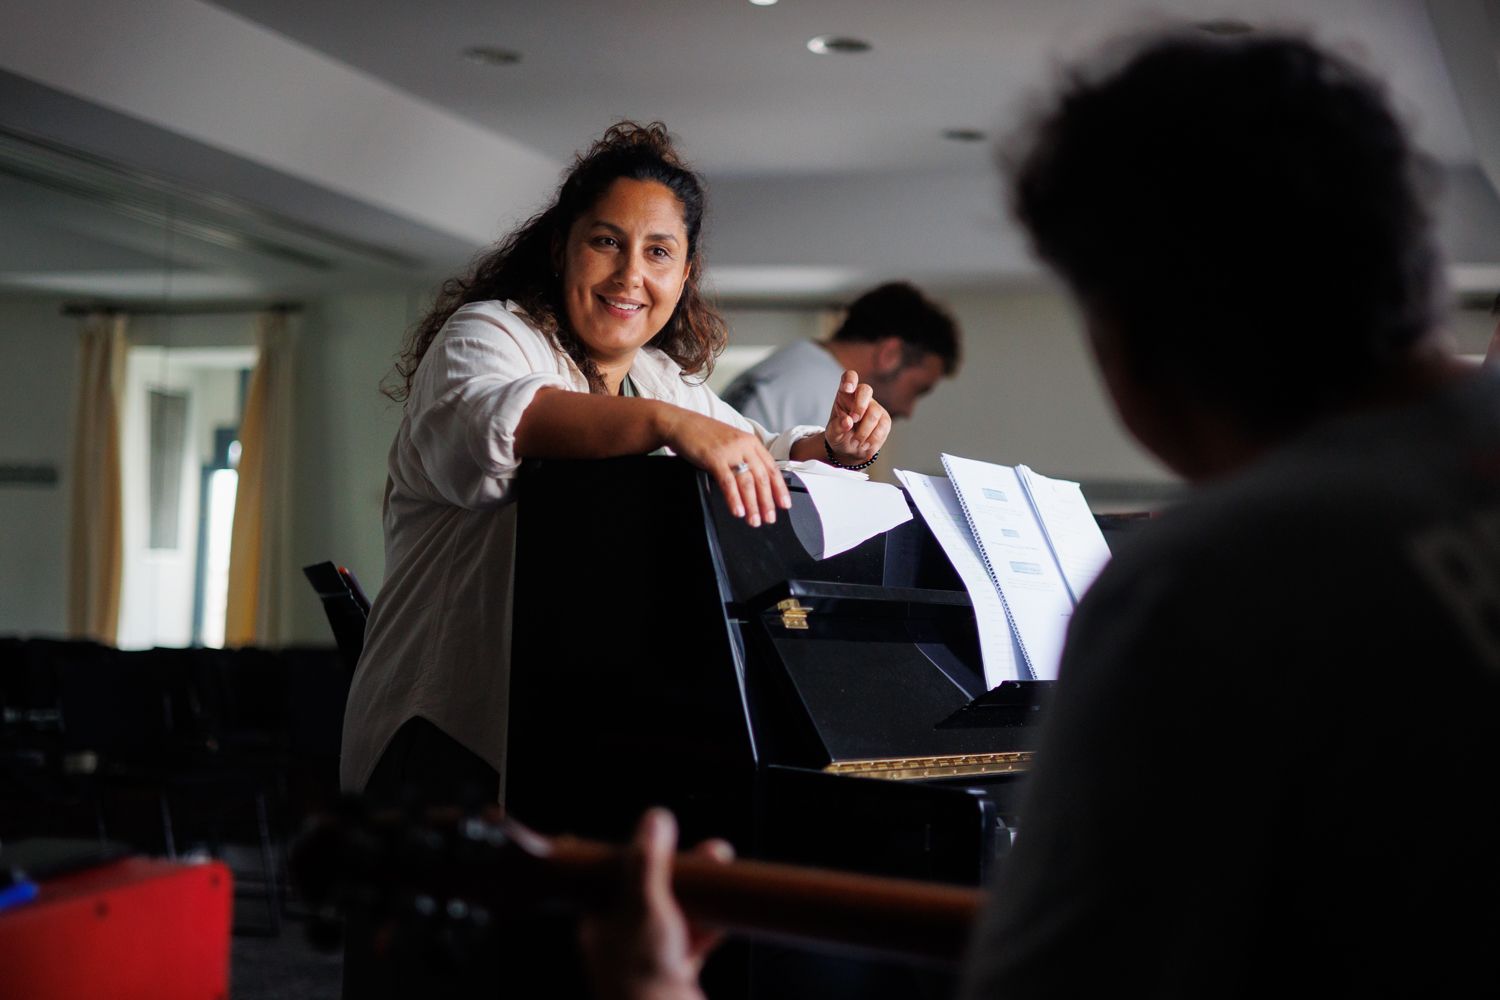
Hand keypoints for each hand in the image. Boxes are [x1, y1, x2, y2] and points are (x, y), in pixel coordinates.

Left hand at [579, 809, 731, 999]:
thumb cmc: (640, 975)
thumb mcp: (644, 905)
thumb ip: (648, 861)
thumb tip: (654, 820)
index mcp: (600, 920)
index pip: (621, 872)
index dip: (648, 851)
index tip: (670, 835)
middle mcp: (621, 937)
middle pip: (654, 889)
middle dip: (685, 869)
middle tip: (710, 852)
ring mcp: (650, 955)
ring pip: (678, 911)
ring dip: (702, 892)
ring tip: (722, 868)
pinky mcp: (676, 971)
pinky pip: (696, 937)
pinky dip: (712, 923)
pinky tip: (726, 911)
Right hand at [659, 408, 790, 525]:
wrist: (681, 423)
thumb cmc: (704, 435)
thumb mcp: (731, 443)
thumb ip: (744, 457)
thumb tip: (754, 483)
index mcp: (751, 442)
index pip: (771, 468)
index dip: (779, 489)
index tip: (784, 504)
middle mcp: (744, 446)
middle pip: (762, 478)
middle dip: (767, 502)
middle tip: (769, 518)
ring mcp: (730, 452)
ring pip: (747, 483)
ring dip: (752, 505)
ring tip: (754, 520)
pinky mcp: (715, 458)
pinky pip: (728, 482)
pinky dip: (734, 499)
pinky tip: (738, 511)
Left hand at [823, 370, 890, 464]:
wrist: (850, 448)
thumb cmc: (839, 435)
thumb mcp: (832, 433)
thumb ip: (837, 427)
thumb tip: (848, 422)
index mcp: (845, 394)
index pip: (849, 377)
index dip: (850, 380)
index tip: (847, 388)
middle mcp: (861, 397)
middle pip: (865, 390)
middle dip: (860, 406)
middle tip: (853, 421)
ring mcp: (875, 407)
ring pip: (874, 412)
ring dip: (864, 431)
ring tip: (855, 442)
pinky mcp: (884, 419)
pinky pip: (883, 426)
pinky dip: (873, 439)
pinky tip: (865, 445)